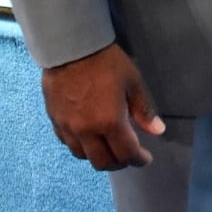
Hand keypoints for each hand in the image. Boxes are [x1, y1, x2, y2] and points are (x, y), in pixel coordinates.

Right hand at [40, 42, 165, 169]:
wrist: (71, 48)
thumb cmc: (107, 63)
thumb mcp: (132, 82)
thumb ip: (144, 110)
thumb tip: (157, 131)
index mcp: (109, 122)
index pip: (126, 153)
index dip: (138, 160)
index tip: (145, 158)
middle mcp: (86, 131)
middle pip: (102, 162)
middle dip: (119, 163)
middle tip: (128, 155)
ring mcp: (68, 128)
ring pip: (82, 156)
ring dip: (98, 157)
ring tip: (108, 147)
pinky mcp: (55, 121)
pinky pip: (68, 144)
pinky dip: (81, 147)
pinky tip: (88, 138)